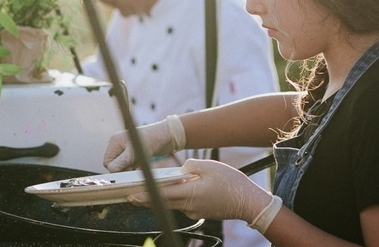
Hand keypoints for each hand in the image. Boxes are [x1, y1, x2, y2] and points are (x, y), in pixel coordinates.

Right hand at [103, 118, 175, 171]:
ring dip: (130, 169)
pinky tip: (141, 165)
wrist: (166, 136)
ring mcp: (124, 150)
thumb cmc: (152, 139)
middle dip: (123, 169)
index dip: (116, 169)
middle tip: (134, 169)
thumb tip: (112, 169)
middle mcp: (118, 145)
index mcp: (115, 141)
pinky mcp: (132, 154)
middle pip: (113, 165)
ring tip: (140, 165)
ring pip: (121, 166)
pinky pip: (128, 165)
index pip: (108, 162)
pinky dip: (134, 168)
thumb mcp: (136, 151)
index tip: (128, 170)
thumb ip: (122, 160)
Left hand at [128, 159, 273, 222]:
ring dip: (161, 197)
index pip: (162, 195)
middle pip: (162, 202)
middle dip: (145, 199)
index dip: (145, 195)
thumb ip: (190, 166)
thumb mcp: (210, 166)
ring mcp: (194, 212)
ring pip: (172, 203)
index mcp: (190, 193)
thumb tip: (179, 170)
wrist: (248, 201)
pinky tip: (176, 190)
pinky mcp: (198, 213)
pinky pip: (182, 205)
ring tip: (148, 189)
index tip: (131, 195)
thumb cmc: (232, 183)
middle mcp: (189, 206)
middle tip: (130, 196)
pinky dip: (176, 198)